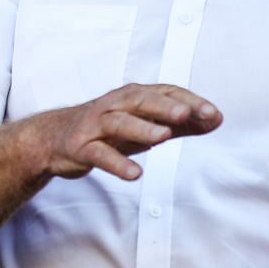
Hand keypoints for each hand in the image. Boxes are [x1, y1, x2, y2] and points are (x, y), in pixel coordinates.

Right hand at [36, 84, 221, 182]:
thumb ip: (179, 123)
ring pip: (119, 122)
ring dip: (141, 128)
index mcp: (132, 97)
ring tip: (164, 136)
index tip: (213, 114)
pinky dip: (117, 164)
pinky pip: (100, 155)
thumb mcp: (144, 123)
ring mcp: (96, 126)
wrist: (53, 138)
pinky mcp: (81, 147)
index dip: (189, 102)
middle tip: (188, 114)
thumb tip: (215, 120)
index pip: (164, 93)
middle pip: (141, 101)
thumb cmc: (106, 128)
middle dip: (165, 106)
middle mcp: (114, 106)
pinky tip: (135, 174)